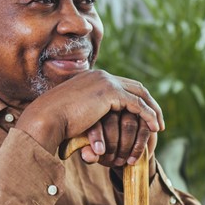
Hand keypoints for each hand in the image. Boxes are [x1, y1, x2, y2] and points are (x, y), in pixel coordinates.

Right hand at [16, 70, 163, 158]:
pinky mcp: (110, 92)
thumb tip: (89, 123)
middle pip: (135, 86)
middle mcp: (101, 75)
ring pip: (140, 94)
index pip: (122, 85)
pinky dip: (149, 116)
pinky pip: (137, 104)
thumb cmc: (54, 121)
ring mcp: (106, 81)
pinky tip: (154, 128)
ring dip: (153, 110)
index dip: (136, 99)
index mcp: (92, 77)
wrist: (46, 117)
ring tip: (159, 127)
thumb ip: (86, 113)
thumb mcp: (73, 113)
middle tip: (157, 120)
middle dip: (149, 103)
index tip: (142, 116)